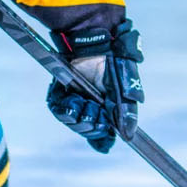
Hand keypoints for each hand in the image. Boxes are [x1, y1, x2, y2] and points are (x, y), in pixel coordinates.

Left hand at [46, 19, 143, 153]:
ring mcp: (76, 97)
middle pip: (87, 129)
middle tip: (95, 113)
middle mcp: (92, 103)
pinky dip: (62, 108)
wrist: (95, 42)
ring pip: (71, 121)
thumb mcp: (126, 88)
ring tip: (82, 102)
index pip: (103, 131)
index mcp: (109, 106)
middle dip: (90, 126)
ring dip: (77, 117)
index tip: (104, 143)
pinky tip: (71, 98)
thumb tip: (129, 136)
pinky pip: (57, 108)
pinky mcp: (61, 90)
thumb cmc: (115, 62)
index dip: (102, 139)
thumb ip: (127, 112)